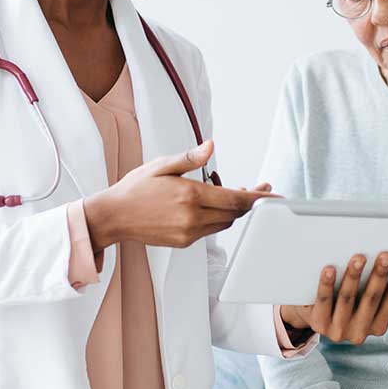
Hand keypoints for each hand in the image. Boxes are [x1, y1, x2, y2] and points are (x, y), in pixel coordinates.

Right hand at [83, 140, 275, 249]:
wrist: (114, 216)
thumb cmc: (136, 188)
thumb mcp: (162, 165)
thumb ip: (190, 158)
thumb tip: (211, 146)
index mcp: (190, 196)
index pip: (235, 199)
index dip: (258, 198)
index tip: (273, 195)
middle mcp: (192, 218)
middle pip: (234, 213)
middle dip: (249, 202)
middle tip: (257, 188)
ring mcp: (189, 233)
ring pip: (224, 223)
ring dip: (233, 210)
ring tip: (231, 192)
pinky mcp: (184, 242)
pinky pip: (211, 230)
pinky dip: (218, 218)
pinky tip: (211, 205)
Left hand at [280, 252, 387, 342]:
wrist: (311, 315)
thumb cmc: (352, 306)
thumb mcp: (377, 312)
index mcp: (377, 327)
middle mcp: (358, 333)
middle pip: (372, 299)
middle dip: (380, 276)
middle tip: (386, 253)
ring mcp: (336, 329)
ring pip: (347, 299)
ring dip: (354, 277)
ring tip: (359, 256)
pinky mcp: (317, 322)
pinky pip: (323, 300)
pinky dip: (327, 284)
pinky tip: (330, 267)